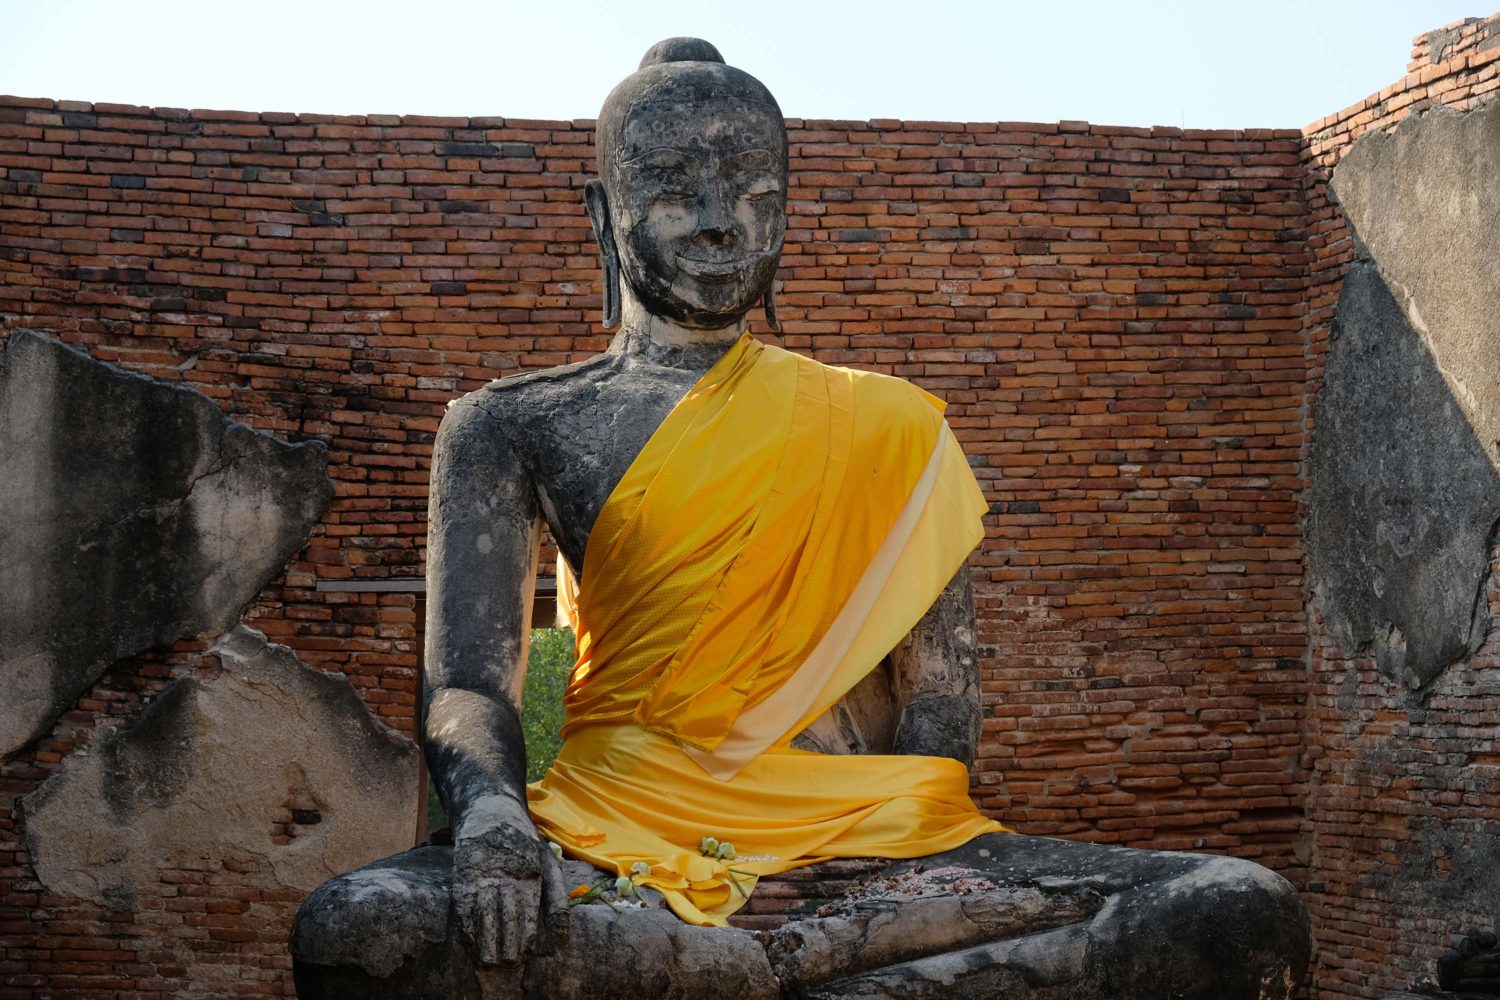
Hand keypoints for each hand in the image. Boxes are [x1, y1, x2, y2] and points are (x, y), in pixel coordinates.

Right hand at [451, 795, 569, 964]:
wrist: (492, 809)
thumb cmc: (524, 842)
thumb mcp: (548, 861)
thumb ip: (557, 895)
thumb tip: (562, 930)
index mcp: (530, 872)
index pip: (528, 909)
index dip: (526, 932)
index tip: (525, 951)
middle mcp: (507, 874)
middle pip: (505, 914)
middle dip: (507, 941)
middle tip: (506, 963)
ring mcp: (484, 873)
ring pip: (484, 912)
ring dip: (485, 938)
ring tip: (488, 959)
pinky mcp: (464, 872)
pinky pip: (463, 902)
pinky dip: (465, 922)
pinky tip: (468, 939)